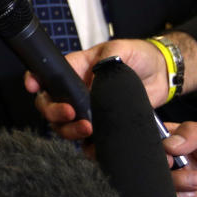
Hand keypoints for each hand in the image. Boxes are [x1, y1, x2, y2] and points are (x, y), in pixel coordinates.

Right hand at [24, 38, 168, 139]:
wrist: (162, 74)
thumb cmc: (138, 56)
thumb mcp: (120, 49)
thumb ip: (106, 60)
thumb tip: (94, 79)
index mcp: (75, 69)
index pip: (47, 75)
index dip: (34, 81)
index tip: (34, 87)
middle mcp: (76, 91)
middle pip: (50, 105)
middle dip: (54, 112)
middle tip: (70, 113)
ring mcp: (87, 109)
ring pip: (64, 125)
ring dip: (70, 130)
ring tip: (87, 130)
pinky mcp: (102, 125)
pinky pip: (87, 140)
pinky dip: (87, 146)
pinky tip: (96, 146)